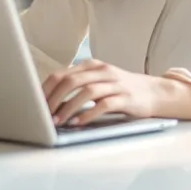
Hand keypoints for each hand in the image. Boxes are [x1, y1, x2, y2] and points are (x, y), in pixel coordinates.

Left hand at [43, 59, 162, 126]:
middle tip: (42, 114)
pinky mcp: (126, 97)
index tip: (34, 104)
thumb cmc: (122, 90)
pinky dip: (88, 114)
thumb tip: (50, 103)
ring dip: (68, 107)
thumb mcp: (99, 82)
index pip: (61, 74)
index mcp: (92, 66)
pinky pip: (104, 104)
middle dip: (53, 98)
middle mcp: (102, 71)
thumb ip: (78, 87)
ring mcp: (115, 83)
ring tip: (57, 121)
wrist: (156, 92)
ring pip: (86, 91)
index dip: (45, 89)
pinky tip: (79, 123)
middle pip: (71, 80)